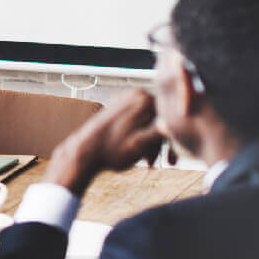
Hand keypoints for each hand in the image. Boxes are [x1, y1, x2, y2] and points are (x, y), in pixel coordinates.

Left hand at [42, 89, 164, 197]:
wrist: (84, 153)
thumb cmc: (112, 150)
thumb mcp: (140, 144)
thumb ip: (157, 133)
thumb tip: (172, 124)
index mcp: (143, 99)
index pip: (171, 117)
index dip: (174, 141)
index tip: (171, 161)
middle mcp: (135, 94)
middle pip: (160, 120)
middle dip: (159, 143)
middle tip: (153, 163)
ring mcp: (125, 100)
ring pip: (149, 122)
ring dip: (150, 142)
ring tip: (145, 161)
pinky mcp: (118, 109)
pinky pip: (138, 122)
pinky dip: (140, 136)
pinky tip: (137, 152)